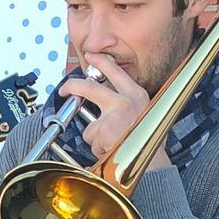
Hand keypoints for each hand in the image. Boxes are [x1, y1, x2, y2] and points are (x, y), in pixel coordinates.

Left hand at [59, 54, 170, 171]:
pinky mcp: (104, 130)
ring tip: (113, 144)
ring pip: (90, 125)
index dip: (100, 62)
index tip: (90, 56)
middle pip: (88, 87)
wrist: (154, 163)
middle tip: (64, 90)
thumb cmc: (150, 142)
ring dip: (97, 138)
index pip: (115, 71)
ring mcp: (113, 114)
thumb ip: (128, 105)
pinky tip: (112, 150)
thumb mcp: (145, 115)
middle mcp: (125, 100)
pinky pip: (91, 140)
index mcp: (137, 94)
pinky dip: (98, 148)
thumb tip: (107, 101)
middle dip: (72, 86)